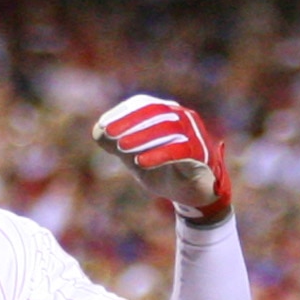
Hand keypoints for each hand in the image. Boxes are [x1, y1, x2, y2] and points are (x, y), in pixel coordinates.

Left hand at [93, 94, 230, 222]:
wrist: (193, 194)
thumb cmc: (164, 171)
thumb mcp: (136, 158)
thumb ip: (119, 145)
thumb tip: (97, 132)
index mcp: (167, 112)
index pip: (144, 104)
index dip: (122, 113)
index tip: (102, 127)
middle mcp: (184, 117)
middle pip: (156, 112)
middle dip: (130, 123)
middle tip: (109, 135)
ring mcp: (195, 133)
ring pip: (169, 128)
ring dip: (142, 137)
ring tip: (121, 148)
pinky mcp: (202, 153)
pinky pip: (181, 150)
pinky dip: (159, 155)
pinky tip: (140, 162)